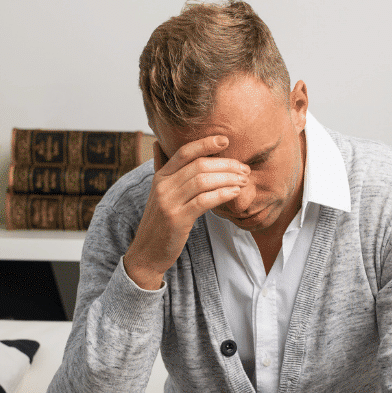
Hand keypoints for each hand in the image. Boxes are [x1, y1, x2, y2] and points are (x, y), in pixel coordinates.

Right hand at [122, 136, 249, 289]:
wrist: (147, 252)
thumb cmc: (159, 222)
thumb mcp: (157, 193)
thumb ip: (161, 168)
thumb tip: (158, 144)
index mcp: (160, 177)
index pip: (184, 152)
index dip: (205, 143)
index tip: (225, 140)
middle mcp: (163, 186)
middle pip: (199, 165)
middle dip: (226, 164)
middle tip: (244, 169)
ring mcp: (169, 202)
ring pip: (203, 181)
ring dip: (228, 178)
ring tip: (243, 181)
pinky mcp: (177, 219)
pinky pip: (204, 201)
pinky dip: (222, 194)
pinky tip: (235, 193)